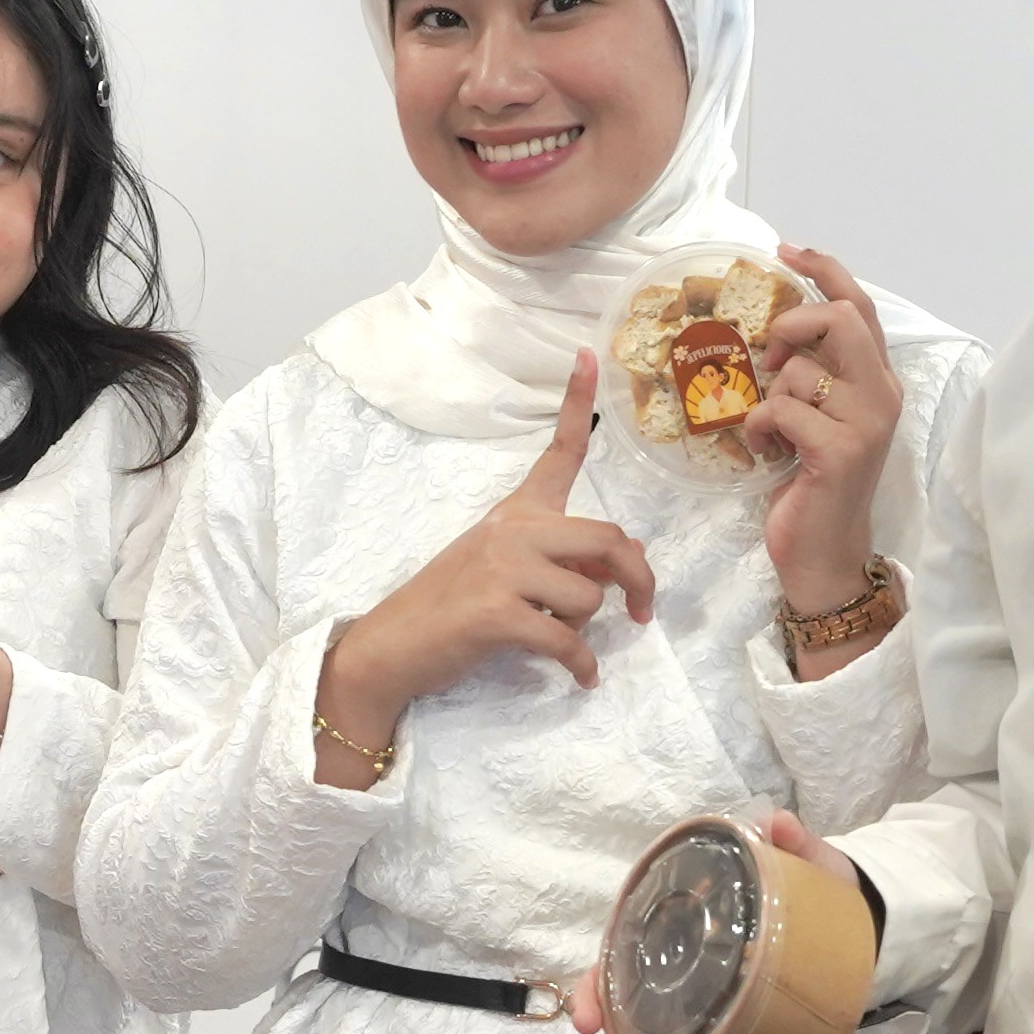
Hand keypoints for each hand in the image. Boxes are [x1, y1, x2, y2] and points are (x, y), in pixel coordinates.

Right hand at [310, 353, 659, 778]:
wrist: (392, 647)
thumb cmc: (450, 609)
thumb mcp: (504, 570)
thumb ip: (561, 559)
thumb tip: (630, 563)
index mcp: (515, 514)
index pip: (558, 453)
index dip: (576, 403)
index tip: (589, 355)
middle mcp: (512, 530)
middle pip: (609, 538)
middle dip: (638, 579)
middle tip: (642, 611)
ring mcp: (503, 568)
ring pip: (590, 597)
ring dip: (586, 629)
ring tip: (559, 640)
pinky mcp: (498, 612)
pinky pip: (568, 640)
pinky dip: (579, 667)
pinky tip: (578, 678)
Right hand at [565, 810, 850, 1033]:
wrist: (850, 916)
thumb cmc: (805, 885)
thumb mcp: (800, 860)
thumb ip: (789, 842)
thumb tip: (775, 823)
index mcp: (675, 939)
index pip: (615, 971)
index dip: (594, 997)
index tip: (587, 1024)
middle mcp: (687, 986)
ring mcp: (719, 1019)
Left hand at [743, 244, 902, 625]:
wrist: (824, 552)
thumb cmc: (812, 483)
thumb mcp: (816, 417)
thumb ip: (811, 373)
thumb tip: (772, 330)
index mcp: (879, 381)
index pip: (860, 305)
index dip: (824, 270)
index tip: (786, 250)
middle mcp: (882, 394)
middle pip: (839, 317)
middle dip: (789, 326)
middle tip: (767, 359)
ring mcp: (867, 422)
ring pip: (800, 369)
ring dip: (768, 397)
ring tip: (771, 431)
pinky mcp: (840, 450)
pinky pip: (781, 409)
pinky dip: (758, 428)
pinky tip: (766, 451)